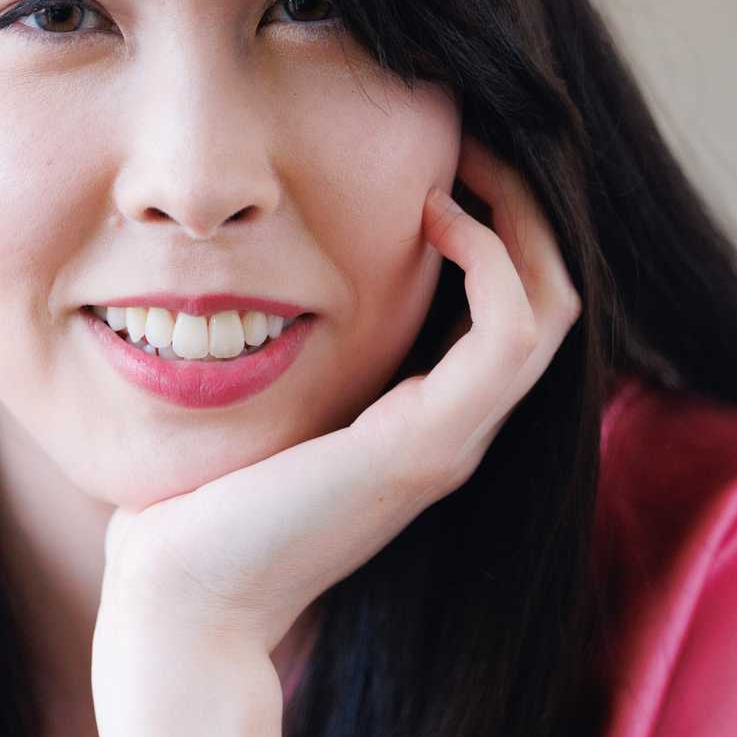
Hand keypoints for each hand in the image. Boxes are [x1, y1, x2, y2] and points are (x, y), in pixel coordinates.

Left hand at [95, 135, 580, 661]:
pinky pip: (511, 327)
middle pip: (553, 296)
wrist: (182, 608)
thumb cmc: (193, 516)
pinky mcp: (426, 444)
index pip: (509, 312)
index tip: (441, 154)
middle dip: (524, 203)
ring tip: (469, 151)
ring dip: (523, 215)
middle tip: (473, 129)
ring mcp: (450, 440)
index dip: (497, 224)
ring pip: (554, 304)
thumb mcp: (256, 411)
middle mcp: (452, 433)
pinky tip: (433, 212)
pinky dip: (490, 257)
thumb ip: (282, 360)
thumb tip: (244, 287)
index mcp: (420, 425)